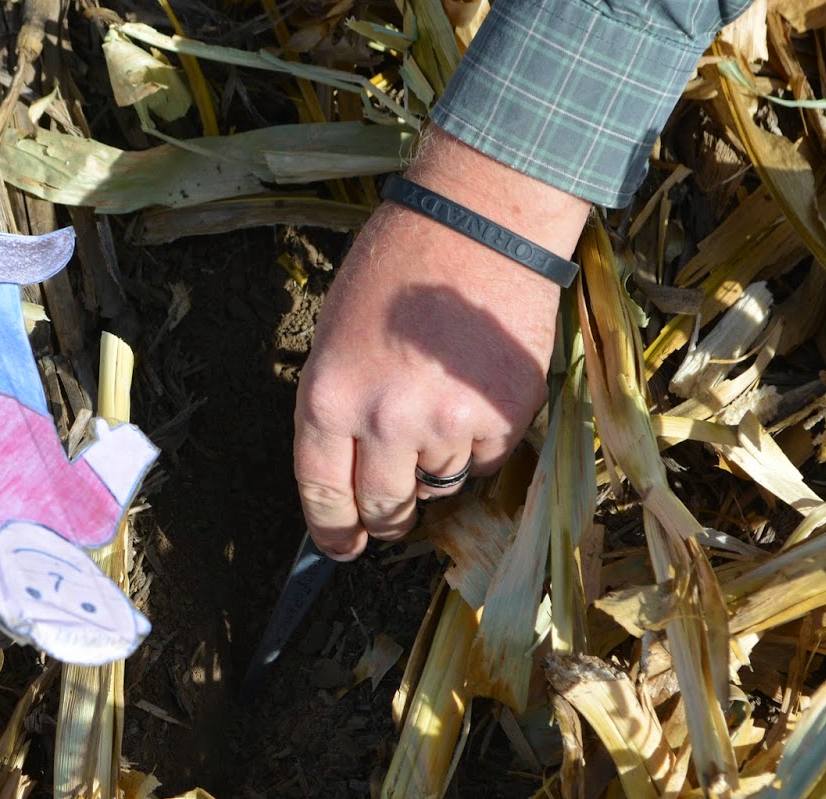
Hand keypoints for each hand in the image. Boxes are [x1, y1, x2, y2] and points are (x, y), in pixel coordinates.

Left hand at [293, 126, 589, 559]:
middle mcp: (384, 422)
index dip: (332, 532)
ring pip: (440, 482)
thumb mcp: (339, 335)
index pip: (322, 492)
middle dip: (386, 518)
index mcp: (329, 399)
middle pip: (385, 505)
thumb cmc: (399, 265)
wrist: (481, 221)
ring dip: (438, 462)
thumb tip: (351, 468)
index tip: (340, 549)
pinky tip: (476, 390)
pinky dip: (481, 441)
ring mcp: (447, 425)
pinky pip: (486, 459)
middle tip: (392, 516)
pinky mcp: (502, 419)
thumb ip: (341, 406)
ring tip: (442, 401)